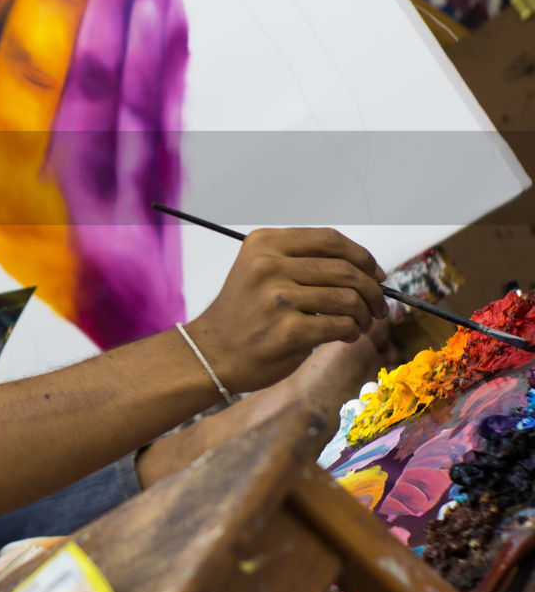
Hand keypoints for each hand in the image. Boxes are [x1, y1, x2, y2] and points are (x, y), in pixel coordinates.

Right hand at [0, 0, 189, 349]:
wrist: (124, 314)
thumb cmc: (42, 247)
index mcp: (16, 192)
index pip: (27, 95)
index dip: (43, 18)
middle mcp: (74, 190)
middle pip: (91, 82)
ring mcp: (130, 186)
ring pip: (139, 87)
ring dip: (146, 8)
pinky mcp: (171, 172)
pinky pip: (171, 100)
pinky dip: (173, 41)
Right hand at [186, 228, 388, 392]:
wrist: (213, 352)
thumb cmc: (245, 313)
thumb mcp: (261, 271)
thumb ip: (301, 262)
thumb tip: (364, 269)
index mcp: (264, 243)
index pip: (330, 239)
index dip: (362, 256)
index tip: (375, 274)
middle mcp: (268, 265)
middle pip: (345, 268)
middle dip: (372, 289)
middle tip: (378, 306)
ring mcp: (277, 298)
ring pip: (348, 297)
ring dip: (364, 314)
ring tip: (360, 324)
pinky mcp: (288, 331)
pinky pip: (341, 325)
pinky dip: (352, 331)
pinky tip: (346, 335)